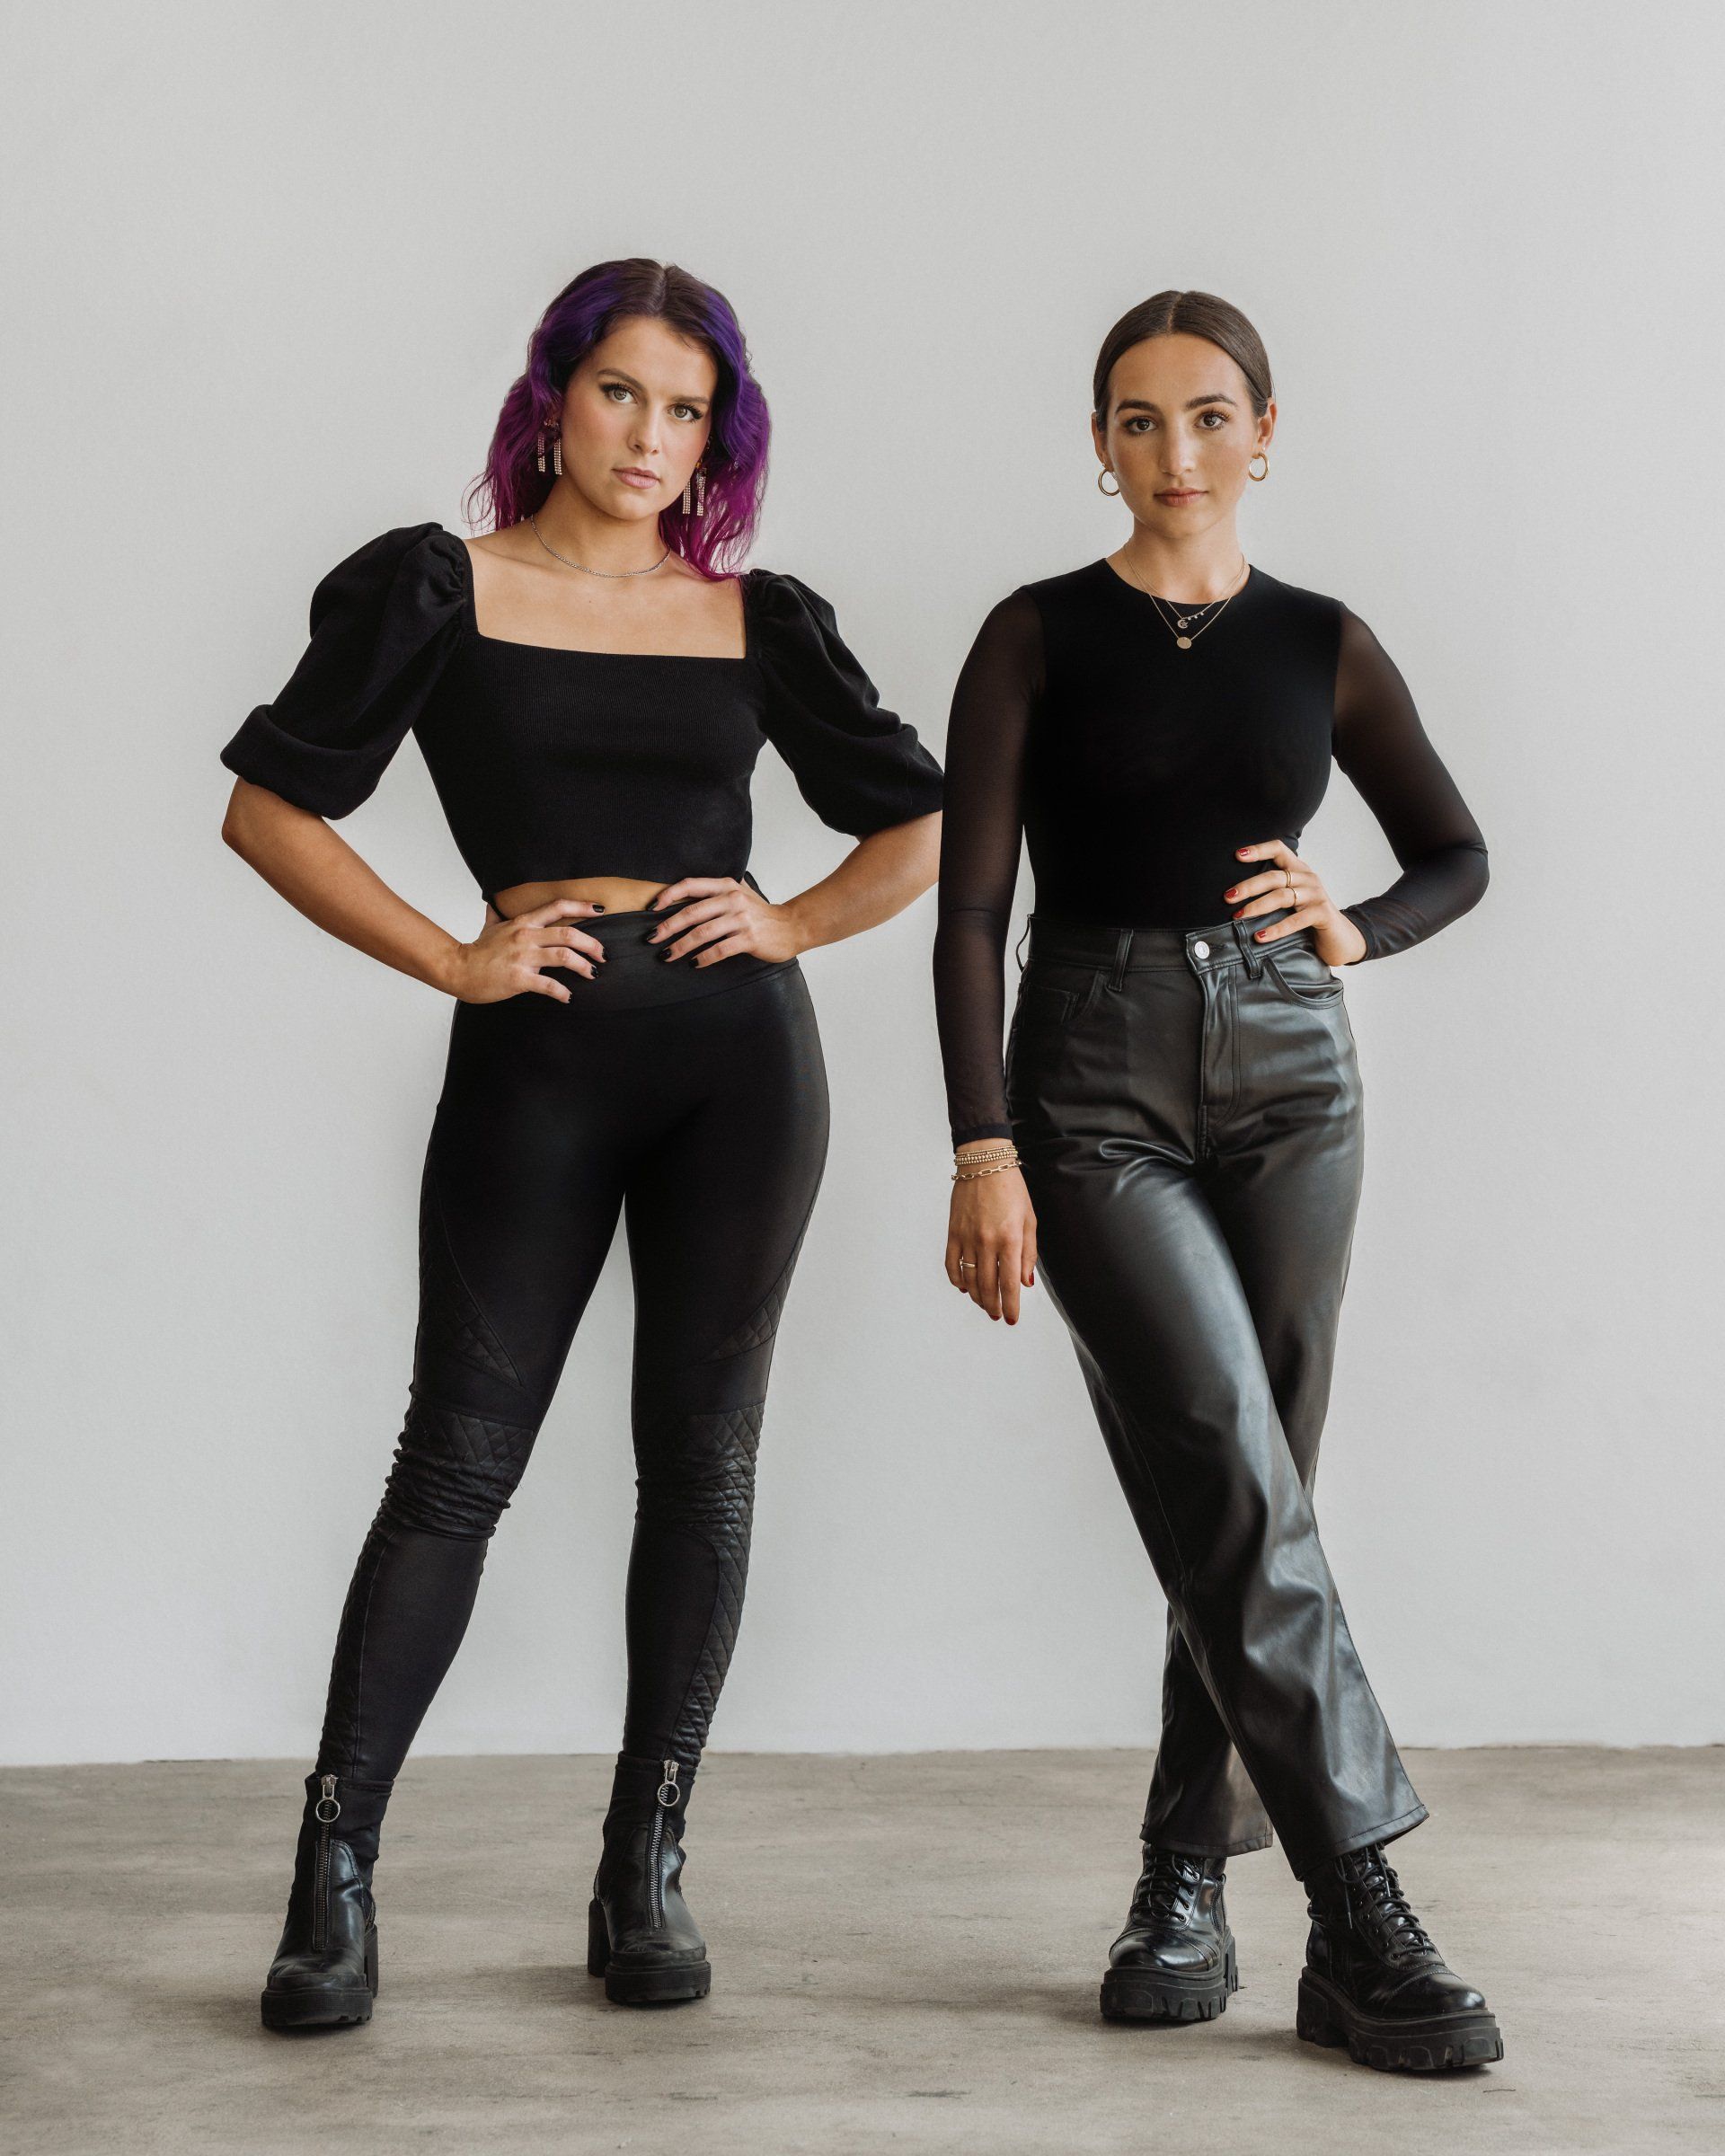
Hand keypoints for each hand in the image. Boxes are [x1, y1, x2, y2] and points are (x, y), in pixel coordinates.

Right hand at [444, 897, 607, 1003]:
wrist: (458, 969)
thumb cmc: (477, 951)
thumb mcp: (490, 927)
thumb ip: (498, 914)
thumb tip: (494, 903)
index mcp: (523, 922)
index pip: (557, 906)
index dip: (582, 906)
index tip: (601, 909)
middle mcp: (526, 936)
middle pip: (568, 934)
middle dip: (591, 944)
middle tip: (603, 954)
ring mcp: (523, 957)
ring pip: (563, 957)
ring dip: (584, 966)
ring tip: (593, 973)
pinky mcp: (518, 979)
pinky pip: (548, 985)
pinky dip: (563, 992)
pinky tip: (569, 997)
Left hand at [646, 875, 805, 964]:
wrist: (792, 926)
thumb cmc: (760, 914)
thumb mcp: (738, 895)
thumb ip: (714, 895)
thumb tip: (679, 902)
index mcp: (726, 886)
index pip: (690, 885)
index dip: (668, 895)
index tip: (652, 908)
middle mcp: (732, 899)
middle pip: (691, 912)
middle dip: (667, 927)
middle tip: (651, 939)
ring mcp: (741, 919)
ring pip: (702, 933)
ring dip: (681, 946)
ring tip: (668, 955)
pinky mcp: (749, 938)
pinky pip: (719, 950)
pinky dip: (703, 958)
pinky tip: (694, 964)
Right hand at [945, 1150, 1037, 1323]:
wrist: (984, 1163)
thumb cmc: (1012, 1190)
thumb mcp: (1029, 1220)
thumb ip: (1028, 1253)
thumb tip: (1024, 1282)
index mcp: (1010, 1238)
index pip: (1009, 1282)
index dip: (1011, 1305)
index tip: (1011, 1319)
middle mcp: (987, 1241)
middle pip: (987, 1285)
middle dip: (993, 1305)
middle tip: (997, 1315)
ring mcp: (967, 1237)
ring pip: (969, 1278)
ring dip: (977, 1296)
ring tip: (984, 1304)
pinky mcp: (953, 1232)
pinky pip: (952, 1264)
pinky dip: (957, 1279)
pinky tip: (964, 1287)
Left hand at [1224, 840, 1368, 967]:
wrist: (1341, 939)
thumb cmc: (1308, 918)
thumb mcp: (1291, 900)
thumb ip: (1272, 892)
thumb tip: (1235, 897)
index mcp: (1299, 870)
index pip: (1279, 850)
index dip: (1259, 850)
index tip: (1238, 855)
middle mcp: (1308, 878)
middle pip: (1274, 877)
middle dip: (1248, 887)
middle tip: (1228, 897)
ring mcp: (1316, 895)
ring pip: (1282, 896)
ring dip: (1257, 906)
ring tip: (1238, 916)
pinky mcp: (1322, 913)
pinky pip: (1296, 920)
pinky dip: (1276, 929)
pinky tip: (1260, 936)